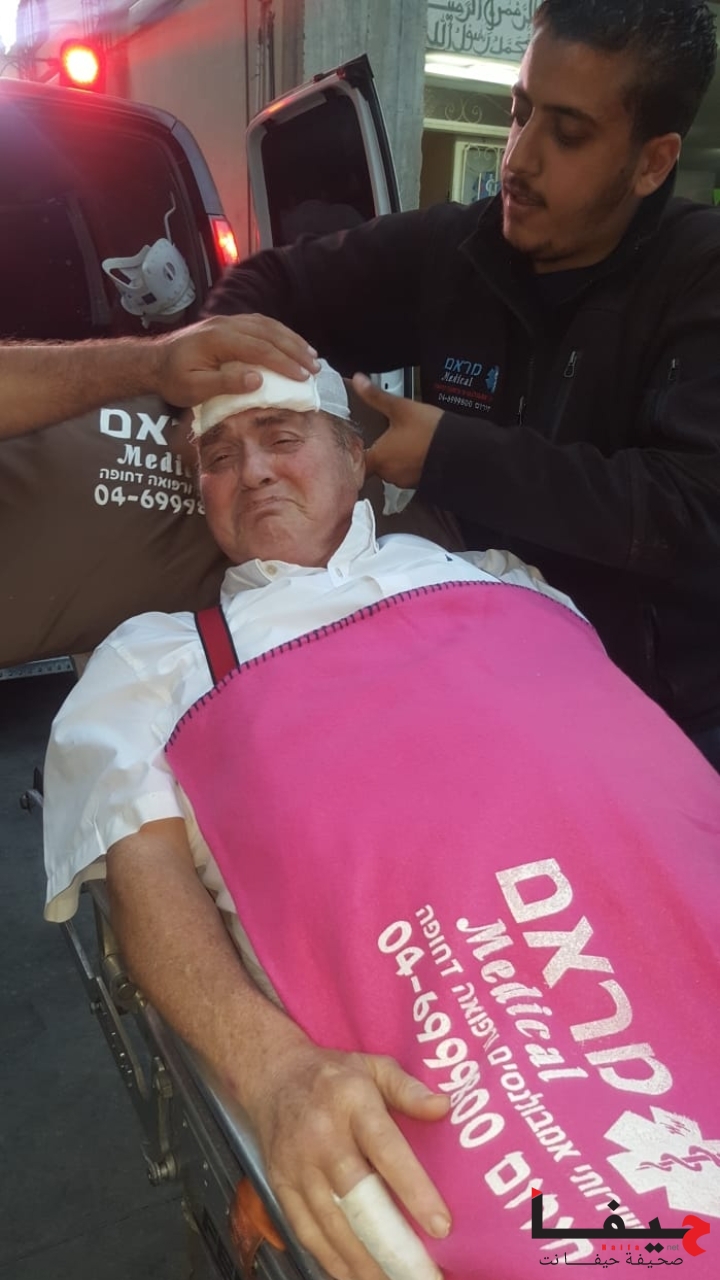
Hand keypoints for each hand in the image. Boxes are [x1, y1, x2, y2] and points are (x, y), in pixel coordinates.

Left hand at [151, 314, 320, 405]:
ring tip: (311, 356)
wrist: (154, 362)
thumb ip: (225, 383)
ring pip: (268, 325)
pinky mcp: (229, 325)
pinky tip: (291, 344)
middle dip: (295, 350)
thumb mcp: (194, 388)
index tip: (303, 377)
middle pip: (269, 333)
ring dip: (292, 340)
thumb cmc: (173, 379)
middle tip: (316, 368)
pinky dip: (280, 334)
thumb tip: (257, 379)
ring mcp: (228, 322)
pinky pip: (261, 324)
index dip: (284, 363)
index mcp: (218, 339)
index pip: (260, 348)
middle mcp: (226, 325)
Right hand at [247, 1042, 450, 1279]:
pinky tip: (358, 1277)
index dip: (413, 1189)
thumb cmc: (334, 1075)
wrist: (272, 1075)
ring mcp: (297, 1166)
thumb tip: (444, 1107)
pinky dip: (333, 1262)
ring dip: (366, 1262)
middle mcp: (322, 1137)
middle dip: (392, 1243)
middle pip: (358, 1198)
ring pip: (332, 1224)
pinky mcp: (280, 1187)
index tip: (442, 1226)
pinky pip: (307, 1233)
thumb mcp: (375, 1065)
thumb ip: (409, 1089)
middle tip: (424, 1273)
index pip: (386, 1150)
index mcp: (352, 1103)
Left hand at [353, 374, 442, 488]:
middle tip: (389, 437)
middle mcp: (390, 474)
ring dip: (396, 459)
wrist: (461, 449)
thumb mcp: (400, 407)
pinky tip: (417, 451)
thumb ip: (375, 396)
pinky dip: (410, 464)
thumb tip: (358, 381)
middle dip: (381, 452)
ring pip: (393, 470)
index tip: (359, 445)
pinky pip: (408, 474)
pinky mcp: (419, 483)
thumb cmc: (429, 431)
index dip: (356, 454)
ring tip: (405, 442)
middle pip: (376, 465)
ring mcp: (405, 481)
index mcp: (379, 458)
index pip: (358, 463)